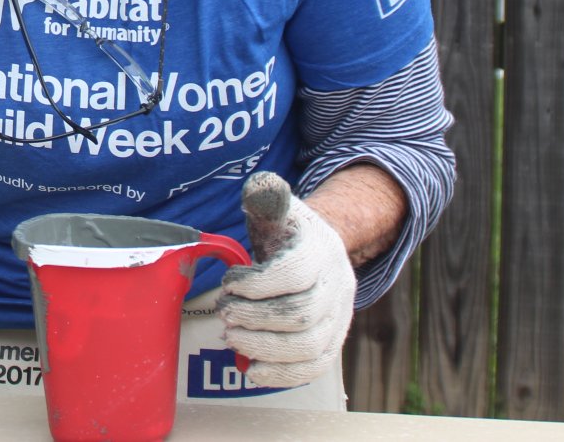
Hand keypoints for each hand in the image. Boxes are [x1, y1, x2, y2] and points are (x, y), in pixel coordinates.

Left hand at [216, 171, 355, 388]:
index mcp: (321, 249)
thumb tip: (262, 189)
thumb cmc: (286, 231)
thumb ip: (266, 195)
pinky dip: (282, 374)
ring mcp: (339, 318)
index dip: (258, 283)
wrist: (319, 250)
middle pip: (301, 314)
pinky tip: (250, 369)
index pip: (296, 273)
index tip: (228, 282)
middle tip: (224, 313)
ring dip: (263, 347)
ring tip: (230, 337)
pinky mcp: (332, 343)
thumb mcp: (276, 206)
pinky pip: (314, 368)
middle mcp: (337, 285)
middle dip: (255, 318)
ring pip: (309, 346)